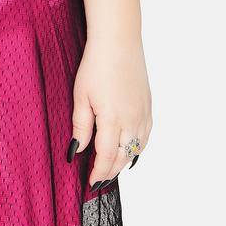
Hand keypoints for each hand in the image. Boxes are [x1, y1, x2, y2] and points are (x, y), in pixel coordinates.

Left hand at [69, 34, 151, 186]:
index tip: (90, 184)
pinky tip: (129, 151)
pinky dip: (137, 148)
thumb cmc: (95, 65)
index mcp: (112, 119)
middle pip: (122, 157)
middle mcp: (132, 120)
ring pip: (136, 149)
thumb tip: (77, 151)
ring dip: (124, 162)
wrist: (119, 42)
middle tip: (99, 181)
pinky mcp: (148, 106)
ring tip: (112, 170)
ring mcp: (143, 114)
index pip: (106, 157)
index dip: (98, 173)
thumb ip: (81, 126)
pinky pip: (146, 136)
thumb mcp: (80, 96)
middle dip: (110, 172)